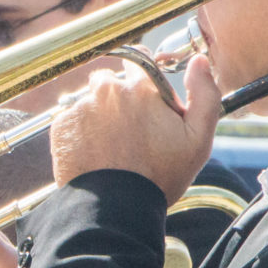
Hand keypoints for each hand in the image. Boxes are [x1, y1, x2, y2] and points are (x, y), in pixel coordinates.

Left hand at [51, 55, 220, 202]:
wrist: (115, 207)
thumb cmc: (159, 176)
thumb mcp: (198, 139)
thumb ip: (205, 95)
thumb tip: (201, 61)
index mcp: (141, 87)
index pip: (141, 60)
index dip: (145, 79)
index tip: (147, 97)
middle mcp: (107, 90)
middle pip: (112, 81)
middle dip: (121, 98)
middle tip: (132, 130)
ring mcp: (81, 107)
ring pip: (91, 101)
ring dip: (100, 115)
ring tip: (112, 146)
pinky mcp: (62, 126)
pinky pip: (72, 120)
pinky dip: (81, 132)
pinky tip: (95, 153)